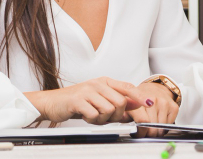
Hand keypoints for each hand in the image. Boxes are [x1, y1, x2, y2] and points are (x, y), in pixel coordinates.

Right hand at [25, 77, 148, 124]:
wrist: (53, 103)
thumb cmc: (77, 102)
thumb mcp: (99, 99)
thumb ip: (117, 101)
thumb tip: (137, 104)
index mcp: (105, 82)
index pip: (127, 87)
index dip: (140, 96)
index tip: (150, 103)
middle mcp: (98, 84)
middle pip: (120, 102)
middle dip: (117, 115)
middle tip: (107, 118)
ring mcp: (88, 91)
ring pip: (109, 109)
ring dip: (103, 119)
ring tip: (94, 117)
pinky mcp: (78, 100)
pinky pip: (94, 115)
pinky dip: (92, 120)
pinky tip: (86, 117)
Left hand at [129, 81, 180, 137]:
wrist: (155, 87)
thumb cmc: (140, 97)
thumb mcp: (128, 104)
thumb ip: (124, 115)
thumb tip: (123, 127)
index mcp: (140, 100)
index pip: (142, 121)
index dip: (141, 132)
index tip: (139, 134)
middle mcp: (153, 101)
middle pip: (152, 127)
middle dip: (148, 133)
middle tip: (145, 131)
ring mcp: (164, 103)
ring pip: (161, 127)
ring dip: (156, 131)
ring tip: (151, 126)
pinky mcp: (174, 107)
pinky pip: (169, 124)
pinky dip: (164, 127)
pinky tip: (159, 121)